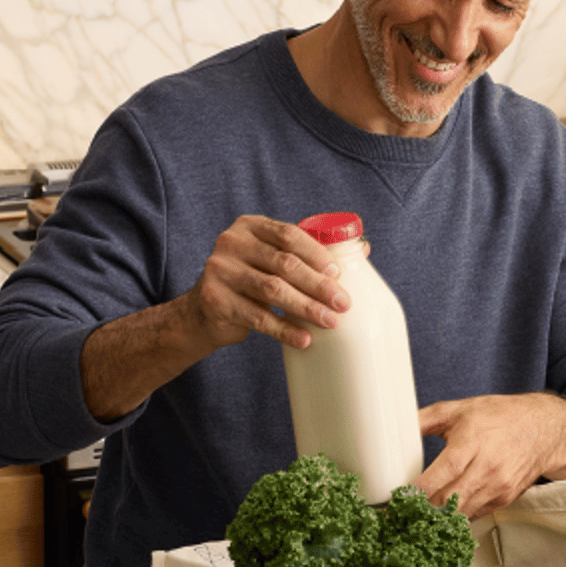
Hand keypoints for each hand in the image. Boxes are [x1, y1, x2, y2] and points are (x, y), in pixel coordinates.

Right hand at [80, 216, 349, 420]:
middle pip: (284, 264)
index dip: (316, 253)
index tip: (339, 273)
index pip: (287, 234)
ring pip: (272, 291)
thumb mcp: (272, 260)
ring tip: (331, 322)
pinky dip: (284, 330)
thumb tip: (363, 249)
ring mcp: (219, 271)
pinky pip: (258, 317)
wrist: (202, 312)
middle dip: (318, 285)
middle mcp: (230, 243)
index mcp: (248, 226)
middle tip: (344, 303)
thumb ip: (308, 252)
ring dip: (306, 308)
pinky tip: (304, 340)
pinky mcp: (214, 300)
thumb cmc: (249, 283)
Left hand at [413, 393, 565, 516]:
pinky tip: (441, 513)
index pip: (442, 473)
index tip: (398, 498)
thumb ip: (425, 418)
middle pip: (448, 501)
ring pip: (459, 514)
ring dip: (436, 518)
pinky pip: (472, 516)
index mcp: (472, 441)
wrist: (544, 430)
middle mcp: (487, 467)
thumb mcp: (460, 409)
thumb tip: (395, 426)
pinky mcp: (503, 500)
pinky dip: (455, 517)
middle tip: (400, 514)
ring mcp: (497, 487)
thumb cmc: (502, 417)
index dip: (418, 490)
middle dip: (421, 511)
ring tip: (416, 517)